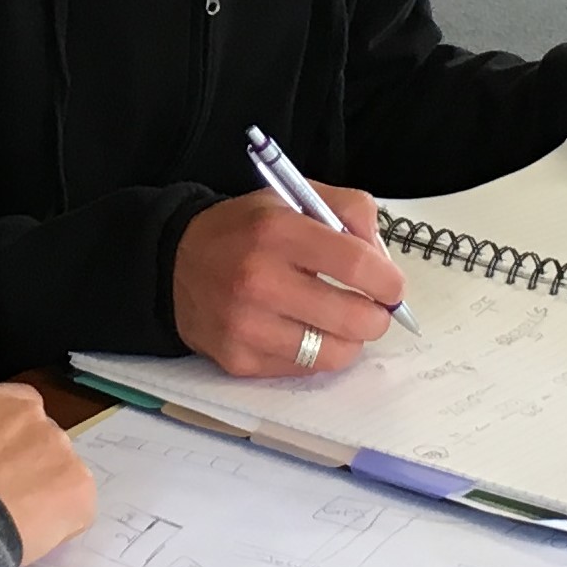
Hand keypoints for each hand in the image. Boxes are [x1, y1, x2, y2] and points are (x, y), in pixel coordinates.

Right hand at [0, 383, 94, 561]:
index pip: (16, 411)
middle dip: (28, 465)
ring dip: (45, 492)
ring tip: (14, 521)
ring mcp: (60, 450)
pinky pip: (76, 507)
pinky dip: (60, 523)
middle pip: (41, 440)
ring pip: (60, 472)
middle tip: (3, 497)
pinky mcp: (79, 487)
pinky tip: (31, 536)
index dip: (7, 442)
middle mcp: (33, 415)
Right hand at [170, 185, 407, 378]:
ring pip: (334, 354)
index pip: (358, 263)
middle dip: (376, 317)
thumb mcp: (293, 197)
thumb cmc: (244, 231)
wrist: (174, 264)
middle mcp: (259, 280)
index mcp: (276, 231)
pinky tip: (303, 331)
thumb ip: (348, 211)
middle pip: (354, 318)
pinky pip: (303, 369)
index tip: (391, 286)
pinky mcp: (239, 361)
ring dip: (348, 340)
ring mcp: (247, 326)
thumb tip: (383, 259)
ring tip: (338, 322)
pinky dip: (314, 354)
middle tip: (372, 309)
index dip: (388, 281)